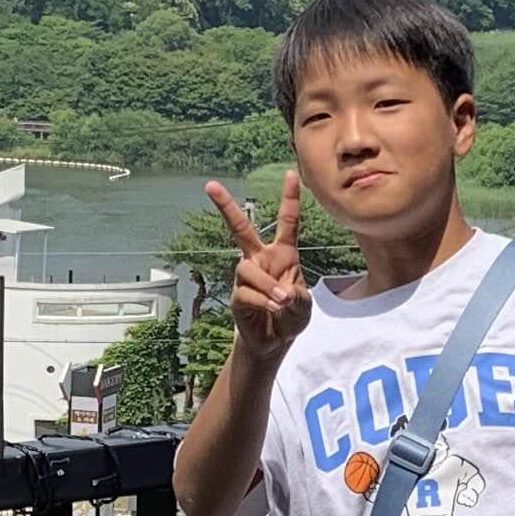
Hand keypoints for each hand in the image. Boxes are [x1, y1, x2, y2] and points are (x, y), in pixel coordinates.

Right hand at [206, 174, 311, 364]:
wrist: (274, 342)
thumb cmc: (290, 317)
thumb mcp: (304, 306)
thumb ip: (298, 297)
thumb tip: (281, 293)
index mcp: (283, 254)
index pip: (286, 221)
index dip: (289, 198)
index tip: (292, 173)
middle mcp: (260, 259)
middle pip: (240, 228)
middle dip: (226, 207)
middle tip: (210, 185)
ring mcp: (246, 277)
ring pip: (248, 269)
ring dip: (267, 285)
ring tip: (282, 301)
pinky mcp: (237, 296)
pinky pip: (247, 293)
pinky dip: (263, 301)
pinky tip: (274, 308)